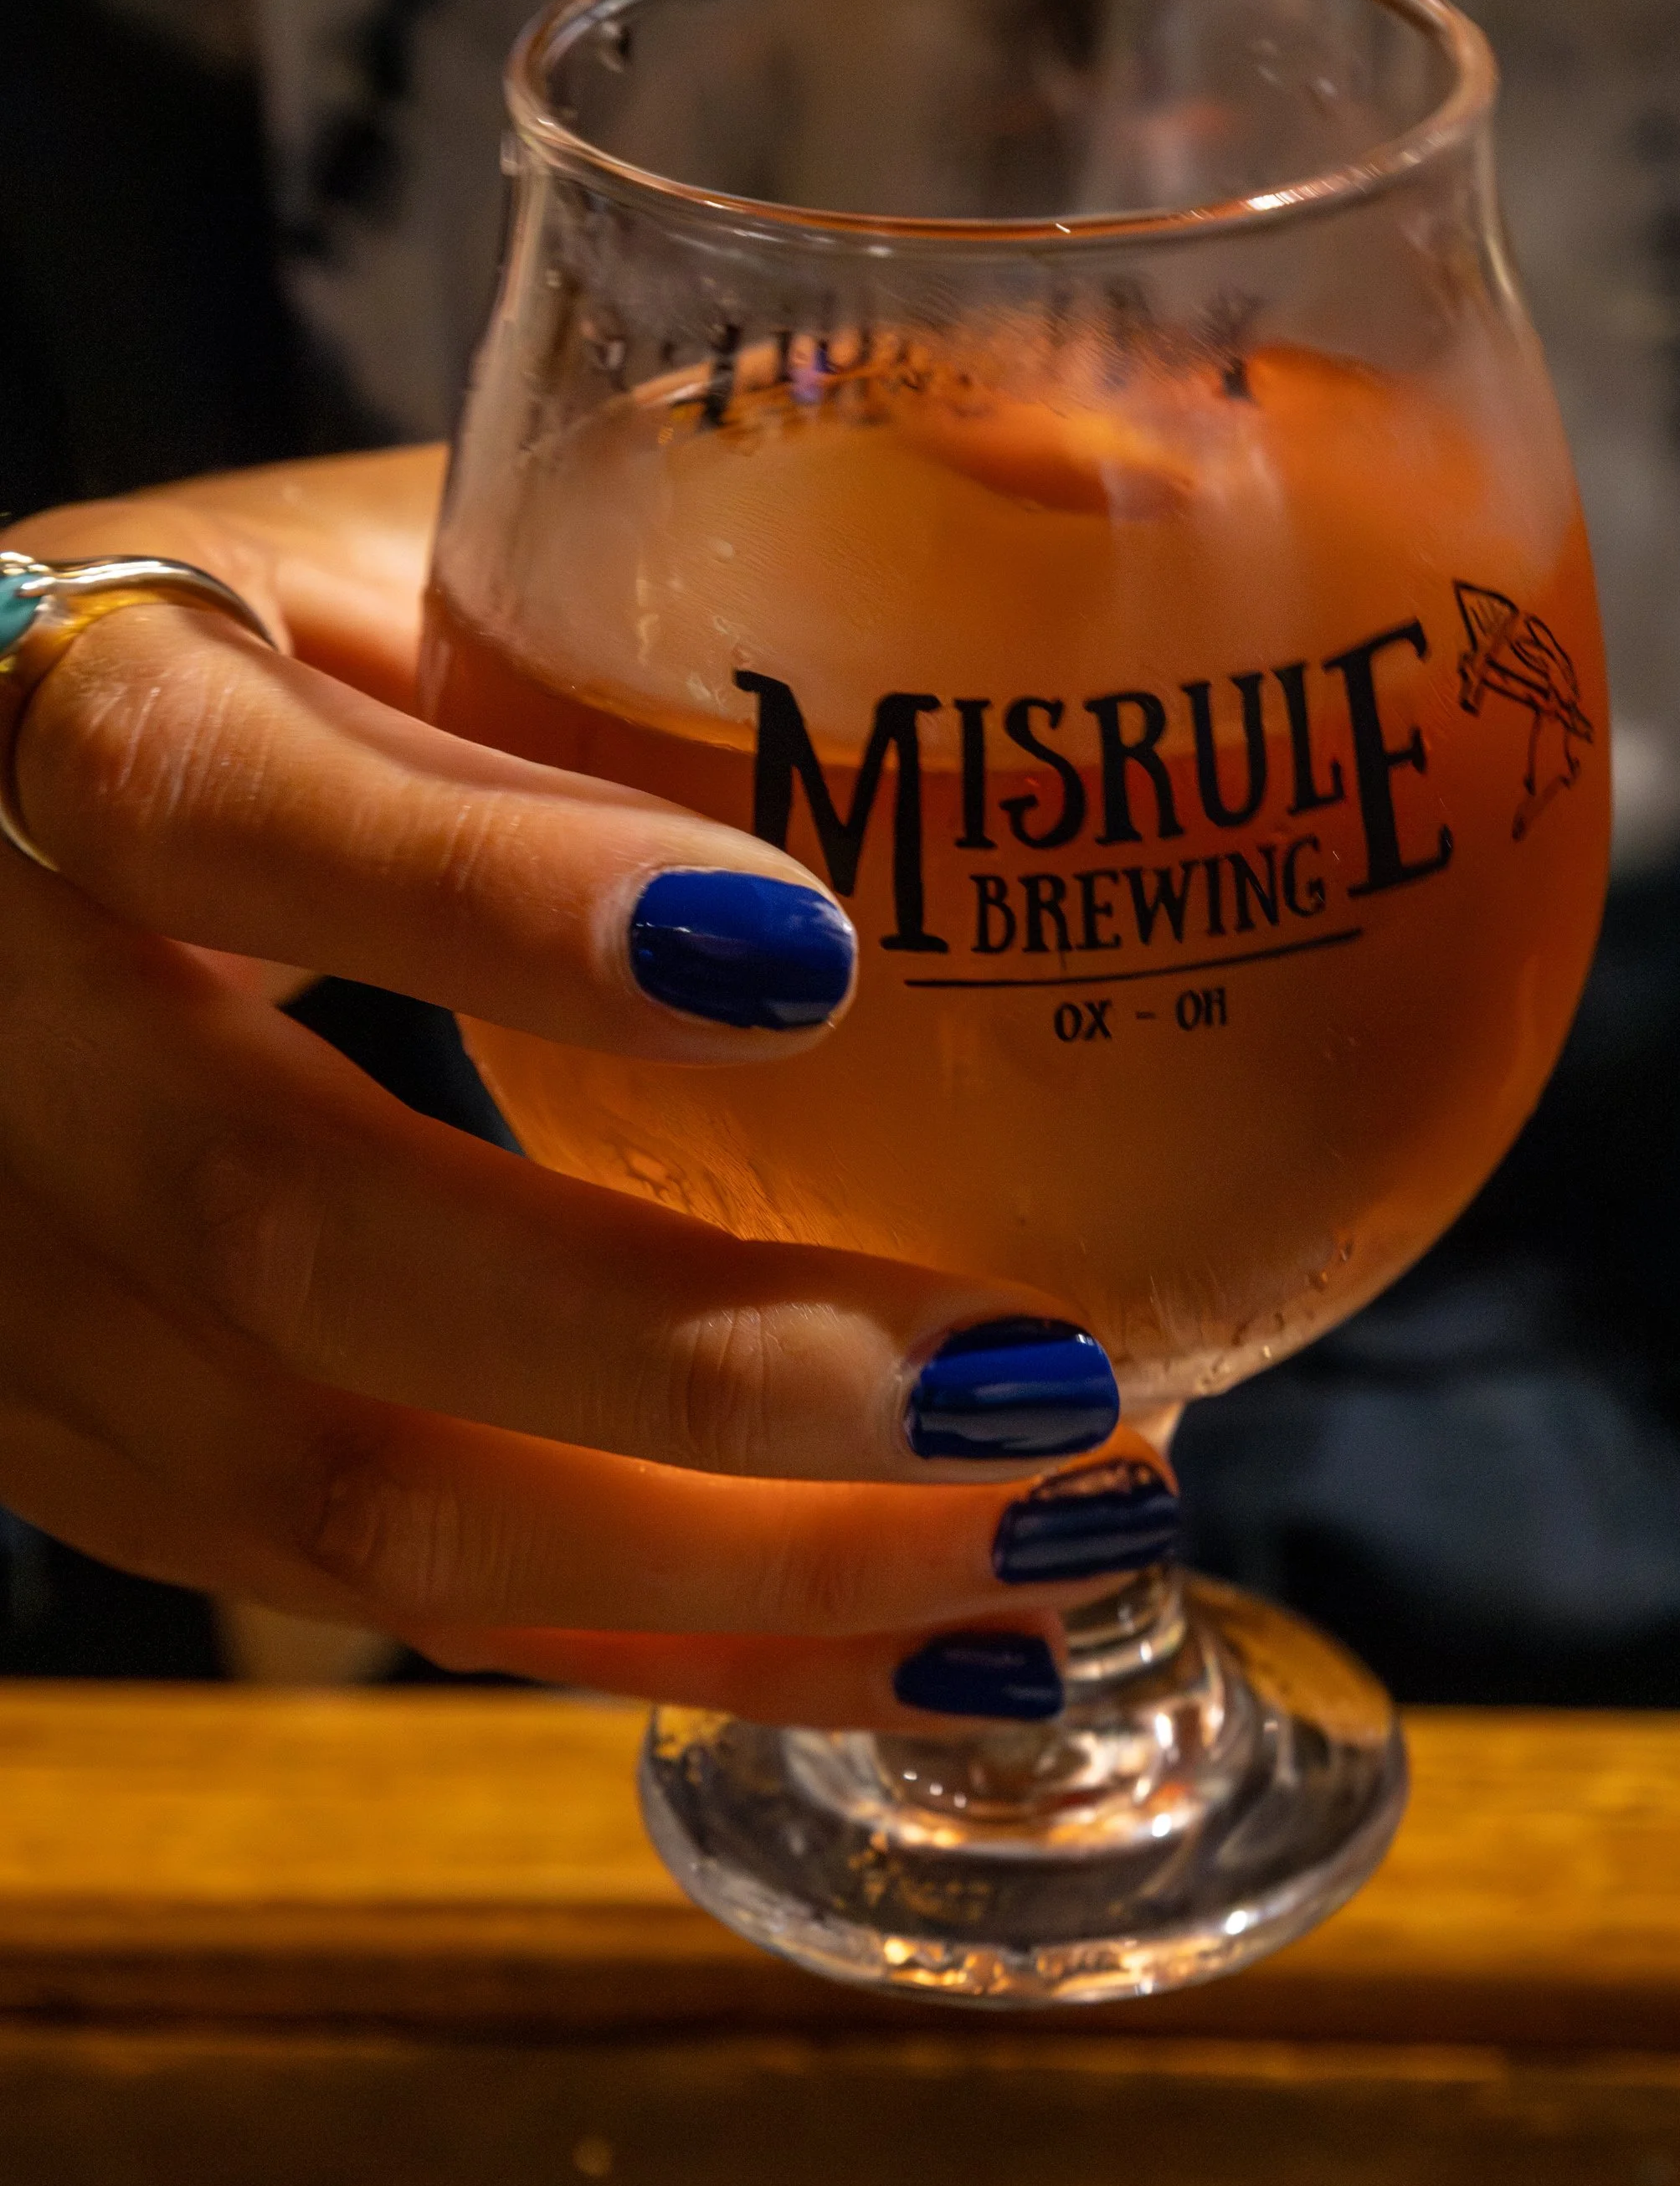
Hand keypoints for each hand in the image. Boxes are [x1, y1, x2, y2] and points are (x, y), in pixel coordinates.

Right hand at [0, 452, 1171, 1721]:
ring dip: (745, 1562)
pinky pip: (381, 1598)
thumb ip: (577, 594)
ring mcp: (15, 1289)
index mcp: (43, 724)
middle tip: (1048, 1382)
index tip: (804, 956)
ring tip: (1068, 1543)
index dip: (491, 903)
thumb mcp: (340, 566)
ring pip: (351, 1499)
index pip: (223, 807)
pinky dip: (674, 1638)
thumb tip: (1010, 546)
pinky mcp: (89, 1456)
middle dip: (700, 1356)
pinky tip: (920, 1639)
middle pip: (301, 1239)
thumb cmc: (191, 671)